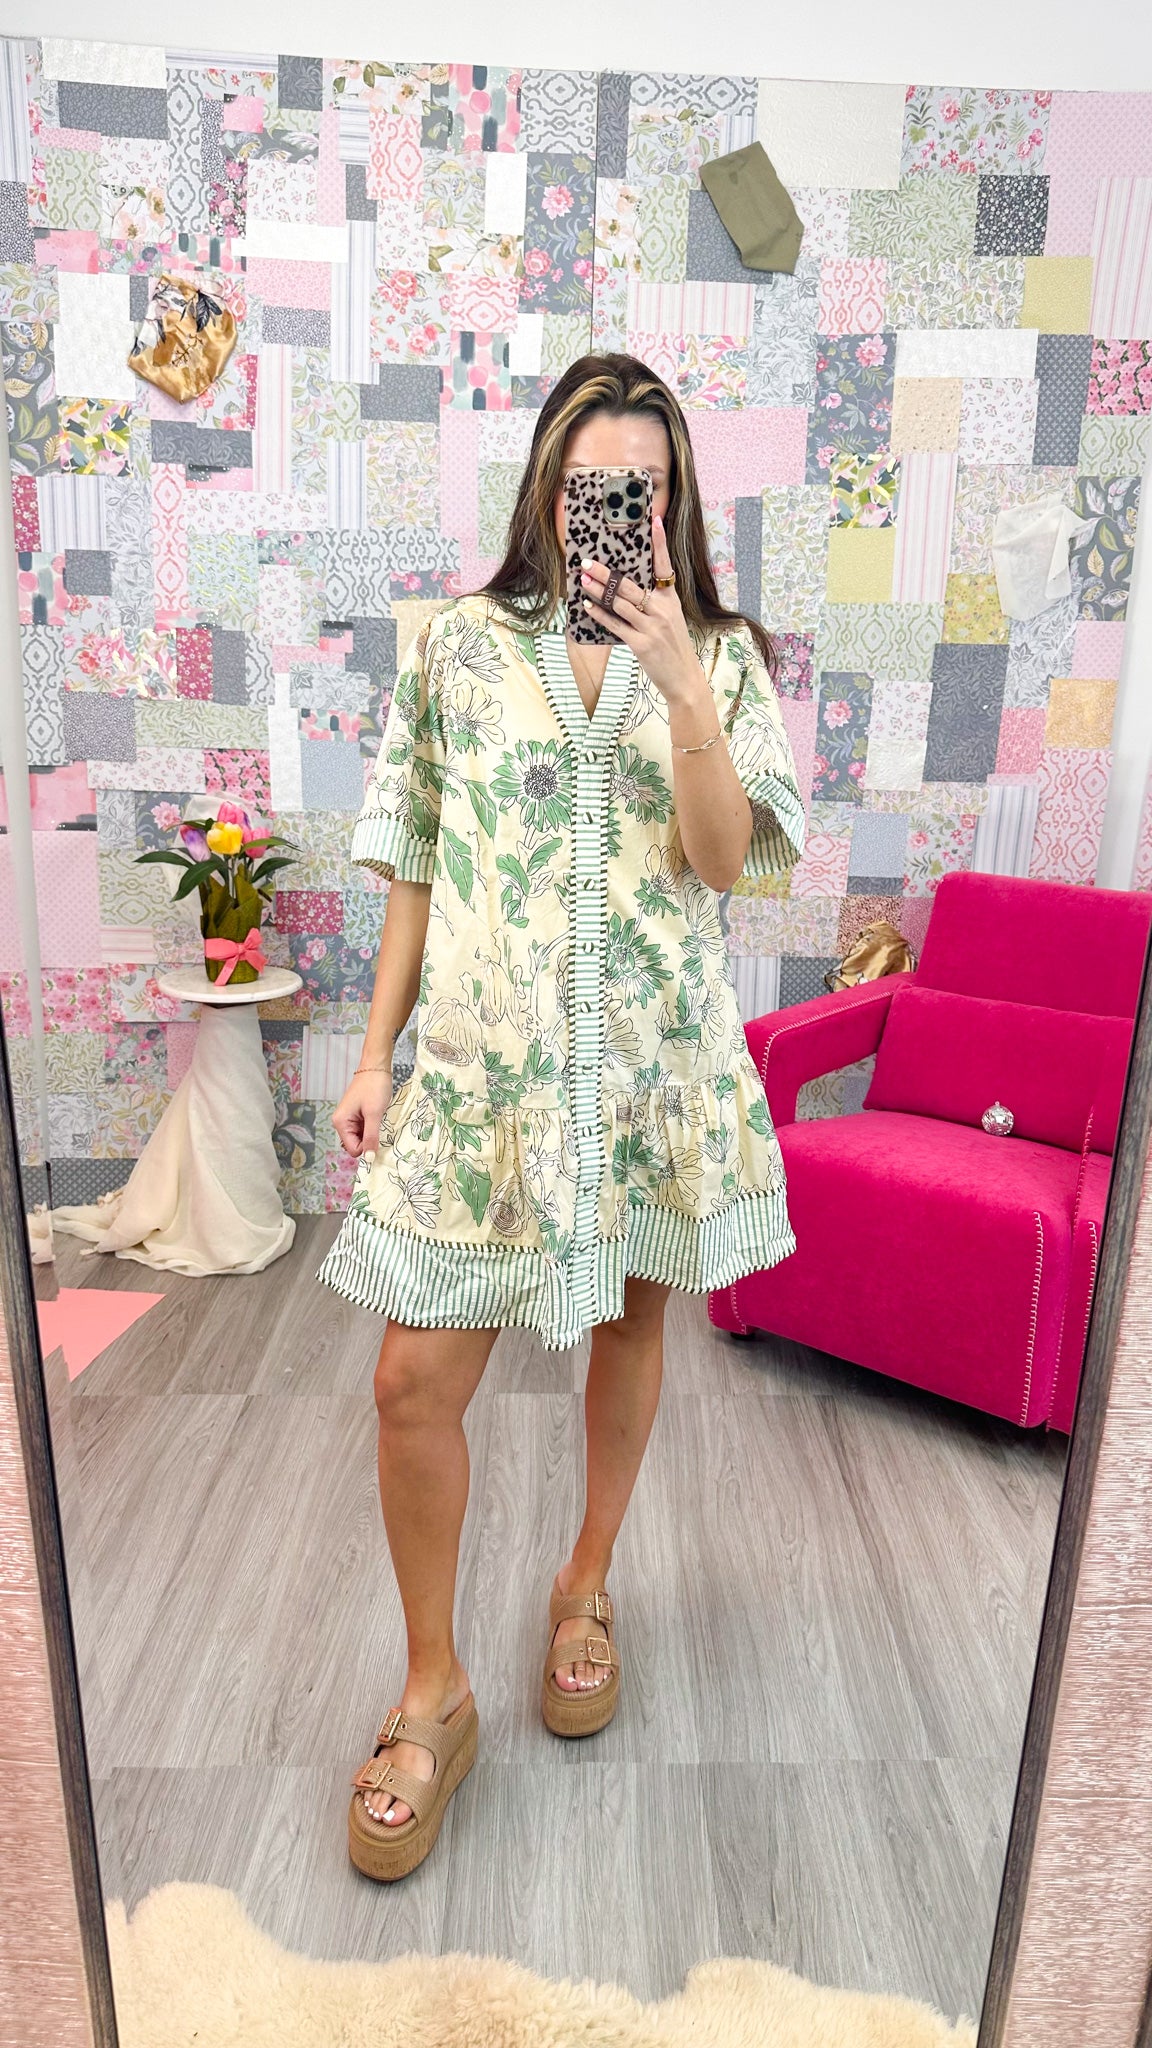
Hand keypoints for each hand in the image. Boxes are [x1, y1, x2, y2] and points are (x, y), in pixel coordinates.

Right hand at [333, 1068, 392, 1158]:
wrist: (377, 1066)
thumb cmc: (374, 1086)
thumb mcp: (374, 1114)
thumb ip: (371, 1137)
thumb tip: (369, 1159)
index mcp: (340, 1122)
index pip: (353, 1149)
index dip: (367, 1148)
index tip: (380, 1139)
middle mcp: (342, 1122)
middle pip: (356, 1145)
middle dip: (370, 1140)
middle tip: (381, 1127)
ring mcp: (350, 1119)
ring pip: (362, 1138)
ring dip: (373, 1133)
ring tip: (380, 1120)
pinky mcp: (358, 1115)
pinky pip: (365, 1129)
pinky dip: (373, 1127)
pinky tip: (379, 1117)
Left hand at [578, 513, 702, 705]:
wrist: (684, 679)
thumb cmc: (673, 647)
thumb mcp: (671, 619)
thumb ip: (654, 602)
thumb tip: (625, 587)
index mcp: (671, 599)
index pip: (665, 565)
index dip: (660, 543)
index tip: (654, 521)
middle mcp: (663, 610)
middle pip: (630, 584)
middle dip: (606, 572)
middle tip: (587, 562)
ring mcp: (653, 627)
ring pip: (620, 603)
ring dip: (598, 591)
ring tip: (582, 580)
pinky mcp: (642, 644)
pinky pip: (616, 625)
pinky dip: (600, 615)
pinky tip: (587, 606)